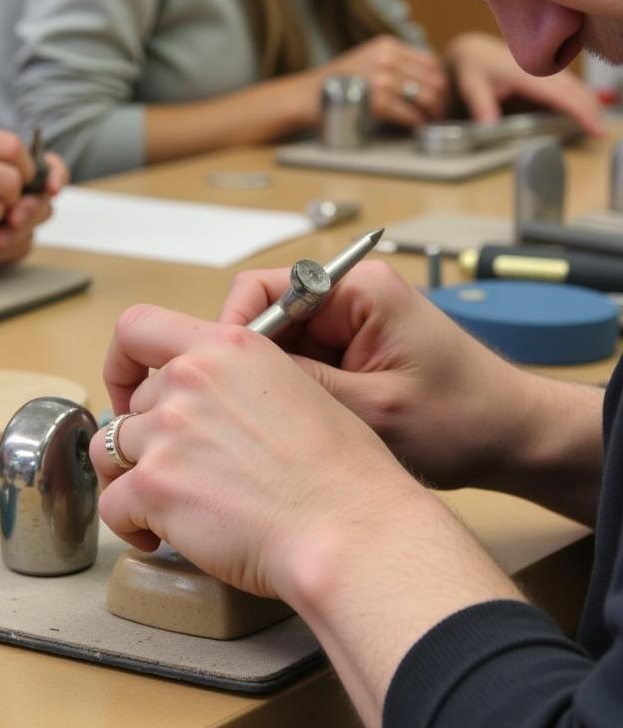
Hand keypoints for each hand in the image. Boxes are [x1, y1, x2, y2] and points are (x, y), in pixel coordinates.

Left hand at [0, 152, 69, 268]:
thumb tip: (13, 156)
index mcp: (20, 170)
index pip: (53, 171)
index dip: (56, 178)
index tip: (51, 188)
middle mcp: (25, 196)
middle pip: (43, 205)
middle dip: (30, 211)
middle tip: (13, 218)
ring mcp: (18, 222)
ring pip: (30, 232)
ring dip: (15, 237)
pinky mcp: (7, 244)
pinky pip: (14, 252)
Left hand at [89, 305, 416, 601]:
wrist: (348, 529)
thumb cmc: (343, 473)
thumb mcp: (298, 389)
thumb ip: (240, 383)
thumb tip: (215, 408)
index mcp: (227, 347)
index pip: (138, 326)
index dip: (123, 362)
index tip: (131, 391)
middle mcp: (189, 379)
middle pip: (130, 406)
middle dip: (146, 441)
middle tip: (178, 473)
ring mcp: (166, 432)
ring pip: (110, 452)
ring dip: (131, 480)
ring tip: (164, 507)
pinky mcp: (154, 485)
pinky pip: (113, 504)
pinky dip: (129, 524)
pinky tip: (158, 536)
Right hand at [217, 260, 544, 490]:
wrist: (514, 438)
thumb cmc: (462, 419)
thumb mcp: (373, 410)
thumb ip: (300, 385)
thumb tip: (228, 376)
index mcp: (358, 289)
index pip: (261, 291)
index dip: (229, 332)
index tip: (215, 379)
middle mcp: (347, 296)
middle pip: (262, 316)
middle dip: (244, 363)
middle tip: (234, 412)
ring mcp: (347, 323)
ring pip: (275, 345)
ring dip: (266, 383)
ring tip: (264, 425)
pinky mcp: (349, 349)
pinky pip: (297, 364)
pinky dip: (287, 394)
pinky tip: (288, 427)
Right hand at [320, 35, 448, 126]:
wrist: (304, 97)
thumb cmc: (334, 84)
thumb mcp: (364, 60)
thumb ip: (391, 63)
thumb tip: (423, 80)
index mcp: (386, 46)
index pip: (430, 61)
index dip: (441, 81)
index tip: (441, 96)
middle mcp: (386, 58)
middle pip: (432, 79)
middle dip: (442, 100)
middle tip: (439, 114)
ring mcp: (381, 79)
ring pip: (425, 96)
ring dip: (433, 113)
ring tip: (431, 122)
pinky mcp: (376, 102)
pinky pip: (409, 113)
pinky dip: (417, 122)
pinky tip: (417, 127)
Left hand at [445, 32, 605, 137]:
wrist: (474, 51)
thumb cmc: (473, 69)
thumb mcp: (471, 86)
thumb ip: (481, 105)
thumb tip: (489, 126)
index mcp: (526, 73)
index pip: (560, 95)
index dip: (579, 111)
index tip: (593, 126)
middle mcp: (542, 69)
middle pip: (574, 91)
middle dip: (591, 111)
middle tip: (601, 133)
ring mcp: (547, 69)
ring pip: (576, 87)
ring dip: (590, 104)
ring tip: (598, 125)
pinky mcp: (547, 72)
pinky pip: (570, 85)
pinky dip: (582, 97)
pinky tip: (590, 109)